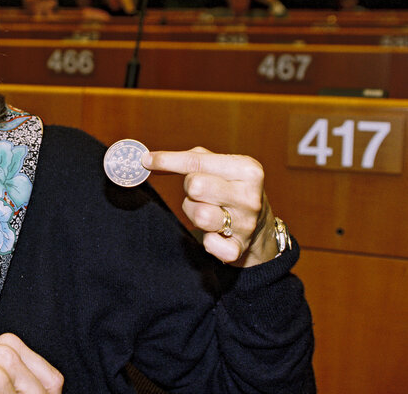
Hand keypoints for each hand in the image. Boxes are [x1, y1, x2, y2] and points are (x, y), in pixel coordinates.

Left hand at [143, 147, 276, 266]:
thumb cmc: (231, 189)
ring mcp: (245, 223)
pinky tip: (213, 234)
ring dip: (194, 213)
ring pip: (199, 215)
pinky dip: (207, 241)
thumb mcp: (220, 167)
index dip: (167, 160)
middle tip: (198, 193)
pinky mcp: (239, 248)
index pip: (197, 162)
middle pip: (196, 186)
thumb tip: (150, 160)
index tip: (146, 160)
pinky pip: (210, 245)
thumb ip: (190, 159)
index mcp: (247, 169)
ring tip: (206, 211)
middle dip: (190, 189)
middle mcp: (249, 195)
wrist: (261, 229)